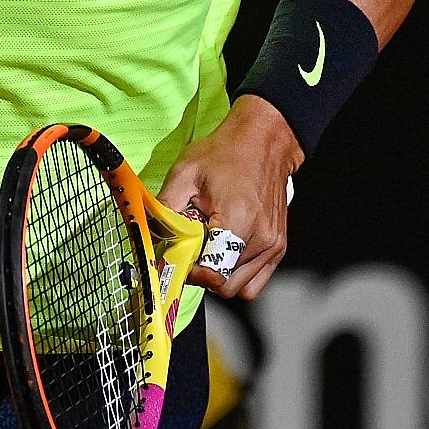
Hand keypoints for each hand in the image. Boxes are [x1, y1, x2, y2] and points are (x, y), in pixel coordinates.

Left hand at [157, 95, 303, 299]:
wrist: (263, 140)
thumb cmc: (226, 152)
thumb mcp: (185, 173)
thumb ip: (165, 207)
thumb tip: (150, 234)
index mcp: (237, 222)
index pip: (211, 272)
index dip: (189, 271)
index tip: (178, 259)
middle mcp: (260, 239)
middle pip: (225, 285)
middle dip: (203, 276)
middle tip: (190, 253)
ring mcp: (273, 245)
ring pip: (241, 287)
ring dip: (220, 276)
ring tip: (210, 248)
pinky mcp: (278, 246)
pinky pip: (256, 280)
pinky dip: (238, 275)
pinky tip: (226, 251)